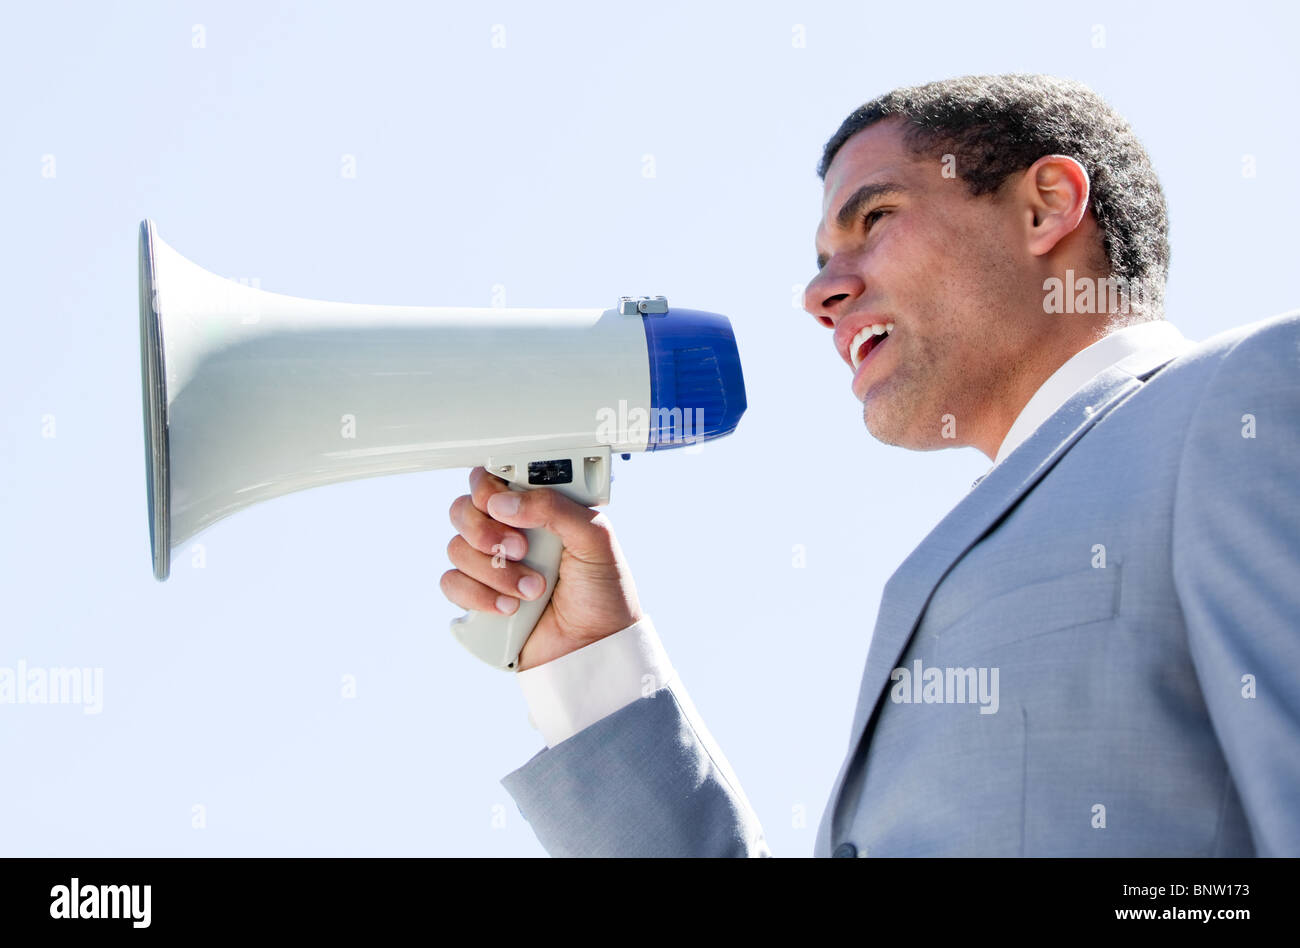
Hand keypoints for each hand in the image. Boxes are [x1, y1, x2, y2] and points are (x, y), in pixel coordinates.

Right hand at [440, 466, 643, 670]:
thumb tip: (502, 502)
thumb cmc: (603, 591)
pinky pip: (452, 583)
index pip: (491, 482)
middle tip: (521, 549)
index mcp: (535, 510)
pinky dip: (479, 596)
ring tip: (533, 589)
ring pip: (456, 548)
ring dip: (495, 571)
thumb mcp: (594, 537)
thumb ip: (554, 507)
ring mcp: (491, 566)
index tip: (503, 504)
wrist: (596, 647)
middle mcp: (508, 533)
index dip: (488, 488)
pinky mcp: (478, 598)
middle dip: (486, 531)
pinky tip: (510, 608)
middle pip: (462, 510)